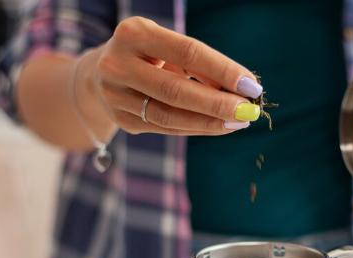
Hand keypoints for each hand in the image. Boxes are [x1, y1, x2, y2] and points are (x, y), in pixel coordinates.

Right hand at [84, 16, 261, 135]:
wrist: (100, 74)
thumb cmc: (149, 56)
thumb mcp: (169, 48)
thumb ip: (201, 66)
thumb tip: (241, 90)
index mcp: (134, 34)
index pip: (188, 53)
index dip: (223, 70)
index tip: (252, 86)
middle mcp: (118, 64)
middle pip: (176, 90)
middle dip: (218, 104)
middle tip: (247, 112)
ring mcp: (115, 95)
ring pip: (170, 116)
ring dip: (209, 122)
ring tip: (237, 123)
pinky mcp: (121, 119)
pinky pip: (165, 128)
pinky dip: (195, 128)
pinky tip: (217, 127)